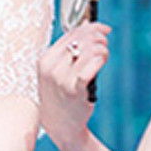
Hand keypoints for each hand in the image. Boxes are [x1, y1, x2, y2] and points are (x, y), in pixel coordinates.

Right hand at [37, 22, 109, 143]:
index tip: (105, 29)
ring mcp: (61, 79)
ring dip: (103, 50)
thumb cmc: (61, 95)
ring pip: (90, 50)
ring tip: (104, 57)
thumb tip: (86, 26)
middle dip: (99, 38)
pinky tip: (102, 62)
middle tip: (105, 46)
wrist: (60, 125)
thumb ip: (69, 49)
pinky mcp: (75, 90)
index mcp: (45, 60)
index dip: (92, 27)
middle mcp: (51, 67)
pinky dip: (100, 60)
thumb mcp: (57, 70)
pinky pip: (91, 66)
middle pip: (82, 39)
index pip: (72, 33)